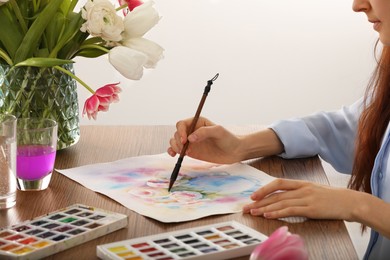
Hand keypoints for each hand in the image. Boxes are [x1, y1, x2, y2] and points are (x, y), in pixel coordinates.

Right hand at [167, 117, 242, 163]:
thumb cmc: (229, 139)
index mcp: (198, 122)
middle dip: (178, 141)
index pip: (182, 124)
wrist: (235, 152)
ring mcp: (191, 141)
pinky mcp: (191, 151)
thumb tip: (190, 138)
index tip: (185, 140)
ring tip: (183, 153)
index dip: (181, 131)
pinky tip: (174, 155)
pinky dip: (172, 151)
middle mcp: (192, 131)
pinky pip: (177, 150)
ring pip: (175, 141)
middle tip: (186, 149)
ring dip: (175, 147)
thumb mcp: (219, 132)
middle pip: (177, 133)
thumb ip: (204, 132)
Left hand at [243, 178, 357, 220]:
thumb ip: (299, 193)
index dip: (264, 189)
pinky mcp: (312, 208)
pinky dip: (278, 212)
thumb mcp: (314, 190)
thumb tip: (284, 199)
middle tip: (246, 206)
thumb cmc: (332, 198)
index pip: (278, 183)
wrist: (351, 201)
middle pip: (276, 194)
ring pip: (281, 202)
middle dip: (259, 201)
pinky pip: (291, 210)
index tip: (253, 196)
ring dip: (265, 207)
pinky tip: (268, 215)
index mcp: (301, 183)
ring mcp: (307, 198)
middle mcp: (302, 189)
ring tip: (253, 212)